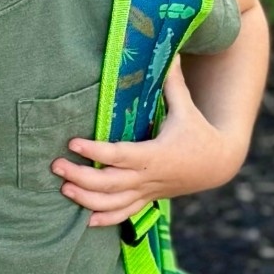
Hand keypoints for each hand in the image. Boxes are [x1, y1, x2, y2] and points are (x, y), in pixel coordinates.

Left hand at [52, 58, 235, 227]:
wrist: (217, 164)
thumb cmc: (198, 132)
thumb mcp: (187, 108)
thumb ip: (172, 84)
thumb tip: (167, 53)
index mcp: (156, 154)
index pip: (120, 156)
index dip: (95, 151)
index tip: (73, 143)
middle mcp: (149, 177)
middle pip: (110, 185)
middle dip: (81, 178)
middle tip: (56, 166)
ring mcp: (147, 191)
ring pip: (114, 204)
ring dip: (87, 200)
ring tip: (63, 189)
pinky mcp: (148, 199)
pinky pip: (125, 215)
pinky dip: (105, 219)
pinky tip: (86, 220)